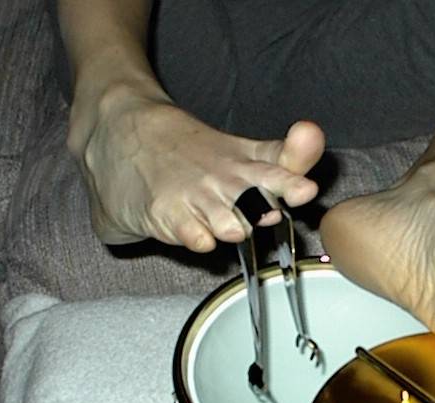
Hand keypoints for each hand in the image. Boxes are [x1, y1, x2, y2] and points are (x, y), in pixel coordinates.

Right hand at [69, 91, 324, 249]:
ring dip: (235, 228)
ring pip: (230, 224)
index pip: (279, 173)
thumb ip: (283, 155)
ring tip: (232, 226)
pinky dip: (201, 240)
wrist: (120, 130)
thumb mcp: (241, 151)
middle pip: (256, 200)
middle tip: (269, 211)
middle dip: (266, 209)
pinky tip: (200, 236)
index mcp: (246, 166)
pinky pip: (194, 237)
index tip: (305, 190)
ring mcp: (196, 198)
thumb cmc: (191, 153)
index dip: (291, 184)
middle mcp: (226, 182)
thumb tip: (315, 134)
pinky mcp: (166, 215)